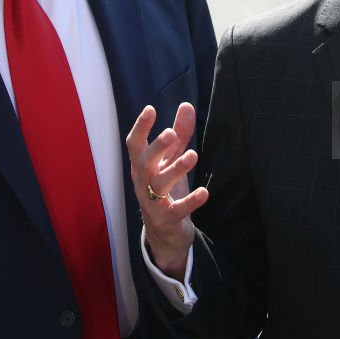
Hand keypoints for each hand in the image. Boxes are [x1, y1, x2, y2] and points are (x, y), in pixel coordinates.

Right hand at [126, 103, 209, 278]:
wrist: (164, 233)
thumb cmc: (165, 190)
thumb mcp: (171, 161)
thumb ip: (180, 134)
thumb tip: (187, 105)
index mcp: (141, 166)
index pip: (135, 144)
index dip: (141, 127)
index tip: (150, 109)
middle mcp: (143, 182)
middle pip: (144, 163)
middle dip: (156, 148)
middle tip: (170, 133)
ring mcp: (152, 202)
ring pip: (160, 184)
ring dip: (176, 169)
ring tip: (193, 155)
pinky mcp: (166, 219)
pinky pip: (177, 210)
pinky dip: (190, 201)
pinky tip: (204, 192)